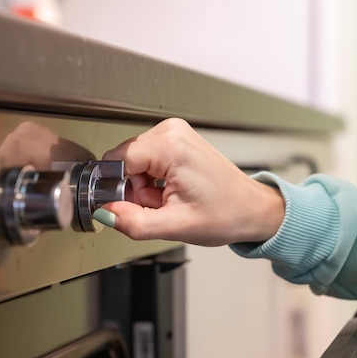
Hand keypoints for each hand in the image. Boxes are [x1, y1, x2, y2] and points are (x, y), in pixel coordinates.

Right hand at [99, 118, 284, 245]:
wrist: (251, 209)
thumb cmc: (226, 214)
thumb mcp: (175, 226)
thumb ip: (134, 222)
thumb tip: (104, 213)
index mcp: (171, 145)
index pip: (117, 160)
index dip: (120, 188)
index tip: (133, 206)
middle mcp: (171, 131)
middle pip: (124, 160)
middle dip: (134, 188)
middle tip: (159, 205)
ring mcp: (175, 132)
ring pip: (133, 161)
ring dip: (143, 186)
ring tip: (168, 199)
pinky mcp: (176, 139)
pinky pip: (146, 159)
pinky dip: (152, 179)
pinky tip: (170, 190)